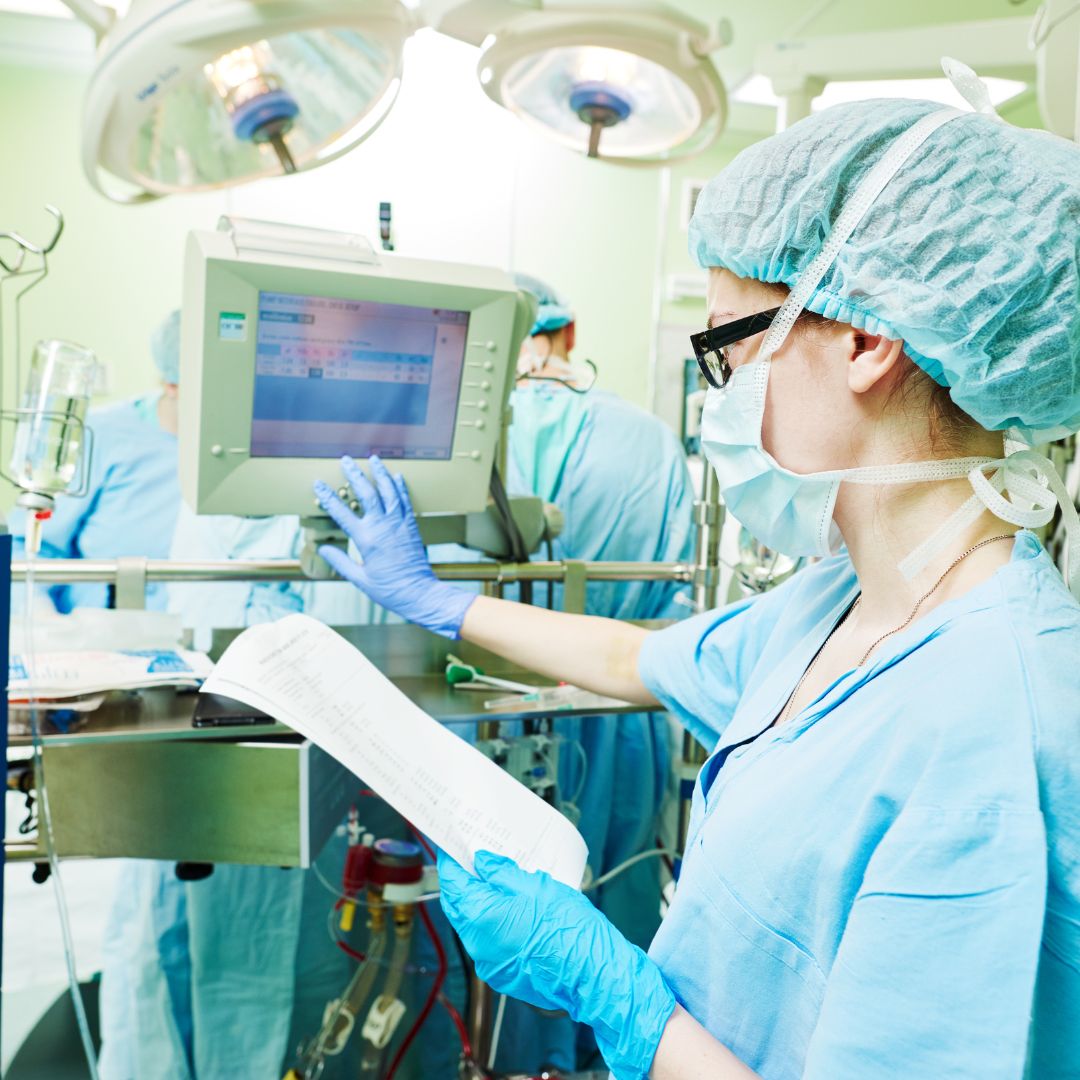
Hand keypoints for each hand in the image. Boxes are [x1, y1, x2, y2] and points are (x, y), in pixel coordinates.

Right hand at [313, 455, 475, 638]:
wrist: (419, 593)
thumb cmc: (389, 590)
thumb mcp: (359, 578)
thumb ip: (340, 561)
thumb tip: (323, 548)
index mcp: (366, 539)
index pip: (342, 513)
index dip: (328, 497)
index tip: (318, 485)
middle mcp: (383, 527)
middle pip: (367, 493)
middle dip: (355, 474)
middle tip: (346, 460)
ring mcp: (399, 524)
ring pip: (389, 491)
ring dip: (381, 473)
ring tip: (374, 459)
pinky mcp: (411, 526)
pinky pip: (405, 501)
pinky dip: (400, 487)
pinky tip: (397, 477)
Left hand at [438, 850, 675, 1079]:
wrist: (593, 974)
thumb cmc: (569, 929)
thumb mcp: (535, 886)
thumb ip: (501, 872)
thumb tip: (482, 862)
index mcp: (480, 918)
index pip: (452, 884)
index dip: (450, 862)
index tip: (452, 846)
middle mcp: (478, 945)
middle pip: (459, 905)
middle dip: (463, 881)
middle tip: (473, 858)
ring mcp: (490, 963)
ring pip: (473, 924)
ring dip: (479, 902)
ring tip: (497, 879)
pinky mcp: (504, 974)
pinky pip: (489, 941)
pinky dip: (493, 921)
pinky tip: (512, 907)